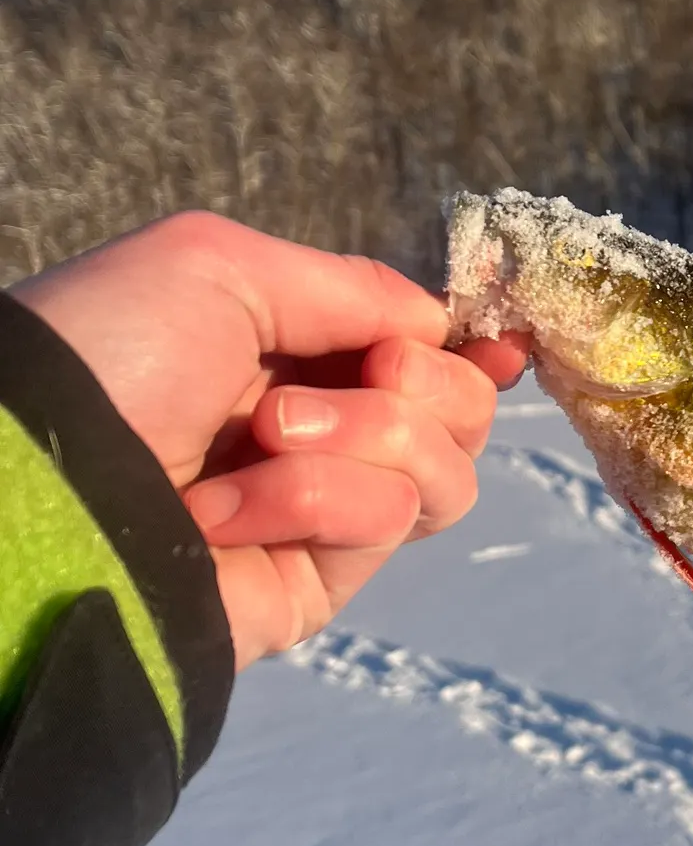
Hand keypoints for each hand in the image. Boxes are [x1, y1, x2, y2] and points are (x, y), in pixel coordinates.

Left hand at [11, 213, 529, 669]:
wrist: (41, 485)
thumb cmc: (115, 353)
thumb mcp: (224, 267)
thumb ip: (354, 286)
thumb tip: (441, 324)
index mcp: (292, 351)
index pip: (417, 353)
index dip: (460, 347)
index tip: (494, 342)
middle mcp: (320, 430)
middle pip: (459, 413)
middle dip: (426, 382)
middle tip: (372, 373)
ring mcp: (324, 511)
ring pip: (443, 469)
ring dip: (369, 433)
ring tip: (269, 434)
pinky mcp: (321, 578)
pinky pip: (390, 517)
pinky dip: (315, 497)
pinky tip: (227, 508)